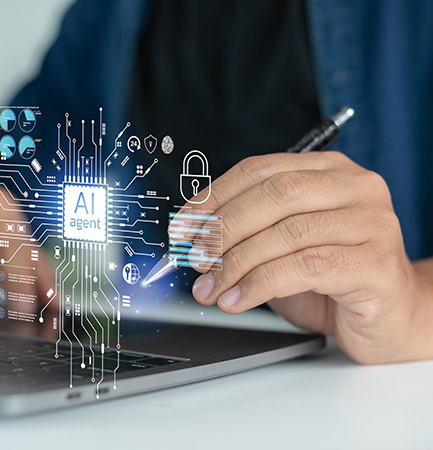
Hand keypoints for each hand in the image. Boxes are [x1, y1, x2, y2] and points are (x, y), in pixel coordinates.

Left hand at [174, 151, 432, 363]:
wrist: (389, 319)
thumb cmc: (332, 279)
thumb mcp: (281, 246)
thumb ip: (246, 232)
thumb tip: (191, 236)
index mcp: (329, 171)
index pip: (260, 170)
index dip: (213, 197)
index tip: (182, 225)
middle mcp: (356, 189)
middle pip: (275, 195)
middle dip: (223, 228)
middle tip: (194, 258)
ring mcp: (373, 224)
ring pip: (287, 233)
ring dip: (235, 264)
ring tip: (210, 288)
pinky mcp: (377, 265)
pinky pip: (305, 268)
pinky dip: (259, 285)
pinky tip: (237, 300)